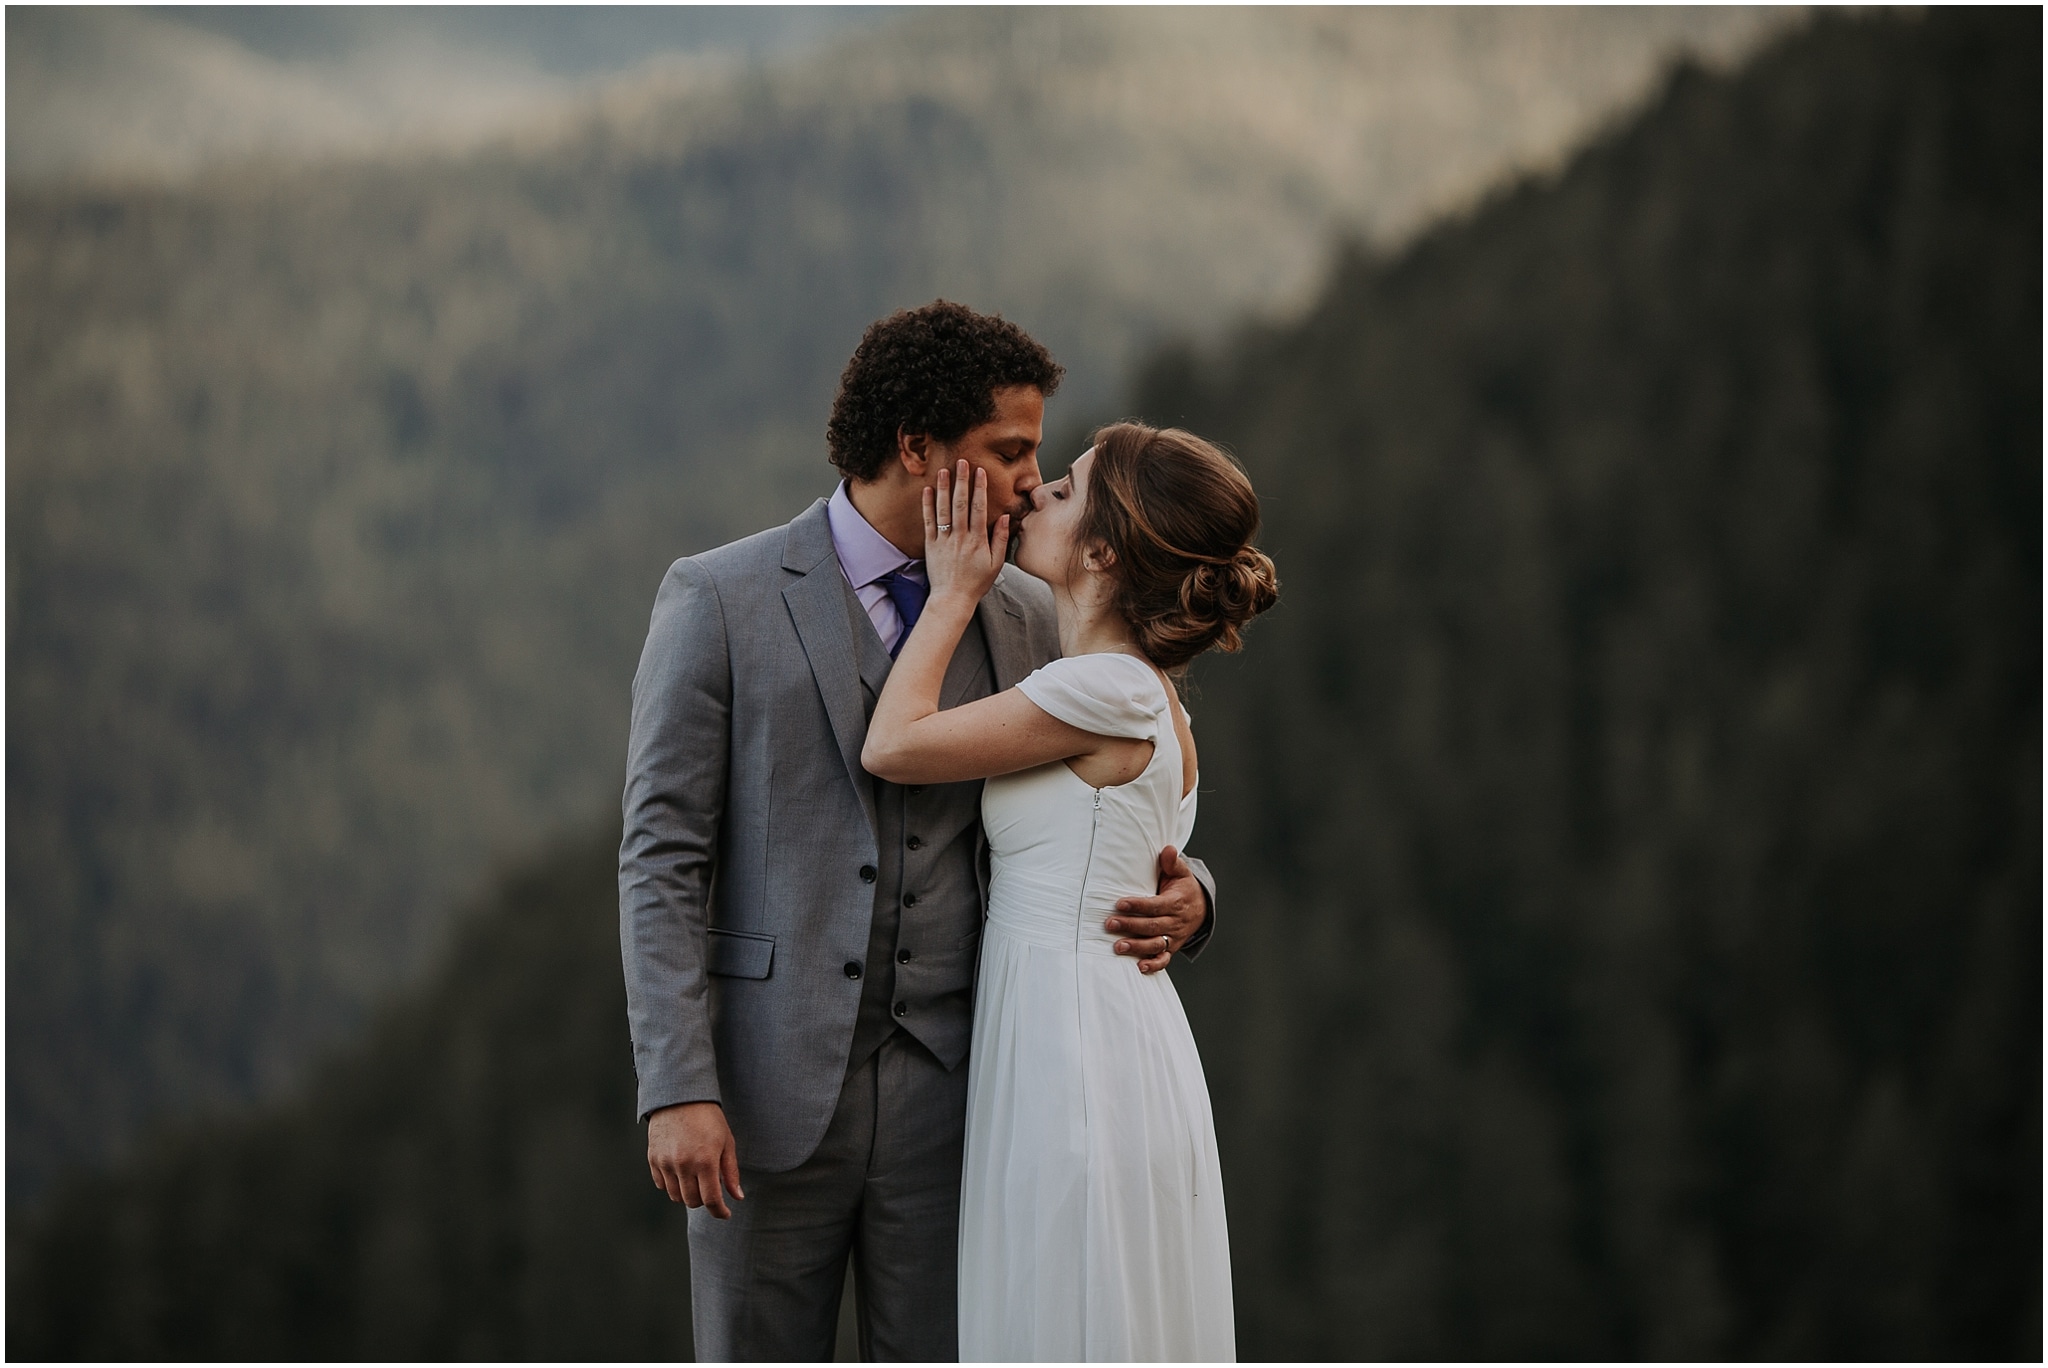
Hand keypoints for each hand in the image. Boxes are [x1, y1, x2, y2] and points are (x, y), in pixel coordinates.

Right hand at [647, 1101, 743, 1216]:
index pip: (711, 1200)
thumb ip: (731, 1172)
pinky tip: (680, 1172)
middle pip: (692, 1202)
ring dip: (687, 1194)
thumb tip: (737, 1197)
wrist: (680, 1097)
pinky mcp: (653, 1159)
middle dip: (704, 1201)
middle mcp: (683, 1165)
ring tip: (695, 1179)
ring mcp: (666, 1163)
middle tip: (710, 1189)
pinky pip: (661, 1185)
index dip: (719, 1212)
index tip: (725, 1213)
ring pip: (676, 1196)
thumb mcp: (726, 1142)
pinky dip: (672, 1185)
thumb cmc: (708, 1118)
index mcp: (705, 1161)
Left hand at [923, 461, 1009, 608]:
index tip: (980, 472)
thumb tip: (1004, 517)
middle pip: (960, 504)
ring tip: (944, 470)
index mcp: (977, 541)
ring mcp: (944, 540)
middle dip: (962, 481)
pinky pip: (929, 522)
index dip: (979, 489)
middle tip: (962, 462)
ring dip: (944, 488)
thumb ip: (1000, 539)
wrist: (952, 599)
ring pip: (944, 510)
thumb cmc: (975, 583)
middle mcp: (960, 538)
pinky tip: (928, 491)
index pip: (978, 509)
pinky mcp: (931, 545)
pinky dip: (928, 506)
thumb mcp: (996, 564)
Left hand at [1107, 845, 1205, 973]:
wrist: (1201, 908)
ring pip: (1156, 944)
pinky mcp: (1171, 948)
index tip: (1120, 903)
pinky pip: (1164, 960)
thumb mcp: (1181, 873)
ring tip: (1117, 946)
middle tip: (1109, 924)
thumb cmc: (1183, 888)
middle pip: (1152, 926)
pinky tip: (1139, 967)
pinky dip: (1153, 965)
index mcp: (1176, 902)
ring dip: (1137, 947)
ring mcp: (1173, 937)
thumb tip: (1167, 849)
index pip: (1155, 905)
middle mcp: (1175, 922)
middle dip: (1130, 926)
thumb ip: (1172, 862)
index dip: (1138, 905)